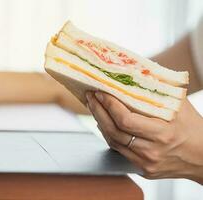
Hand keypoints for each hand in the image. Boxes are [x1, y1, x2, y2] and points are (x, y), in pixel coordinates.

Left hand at [86, 91, 202, 183]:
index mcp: (163, 134)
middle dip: (98, 112)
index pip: (126, 120)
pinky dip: (109, 135)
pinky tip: (105, 123)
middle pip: (114, 132)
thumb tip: (135, 72)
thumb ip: (159, 89)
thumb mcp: (180, 105)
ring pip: (113, 142)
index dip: (109, 106)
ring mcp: (146, 163)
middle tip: (90, 97)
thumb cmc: (193, 128)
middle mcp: (152, 151)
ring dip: (100, 123)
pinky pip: (119, 151)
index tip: (100, 93)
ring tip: (94, 107)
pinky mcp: (143, 169)